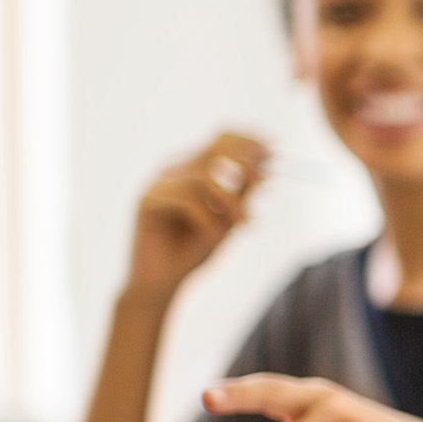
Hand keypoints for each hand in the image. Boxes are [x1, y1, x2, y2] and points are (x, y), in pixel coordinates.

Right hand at [126, 132, 270, 296]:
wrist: (164, 282)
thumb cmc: (193, 250)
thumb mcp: (228, 220)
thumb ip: (243, 194)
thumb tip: (267, 169)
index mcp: (194, 168)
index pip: (222, 139)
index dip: (249, 140)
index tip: (274, 150)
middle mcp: (175, 169)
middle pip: (214, 148)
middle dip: (245, 164)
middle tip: (265, 182)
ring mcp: (159, 182)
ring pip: (204, 176)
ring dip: (231, 202)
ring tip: (244, 225)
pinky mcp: (147, 199)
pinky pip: (187, 199)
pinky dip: (207, 218)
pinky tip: (212, 237)